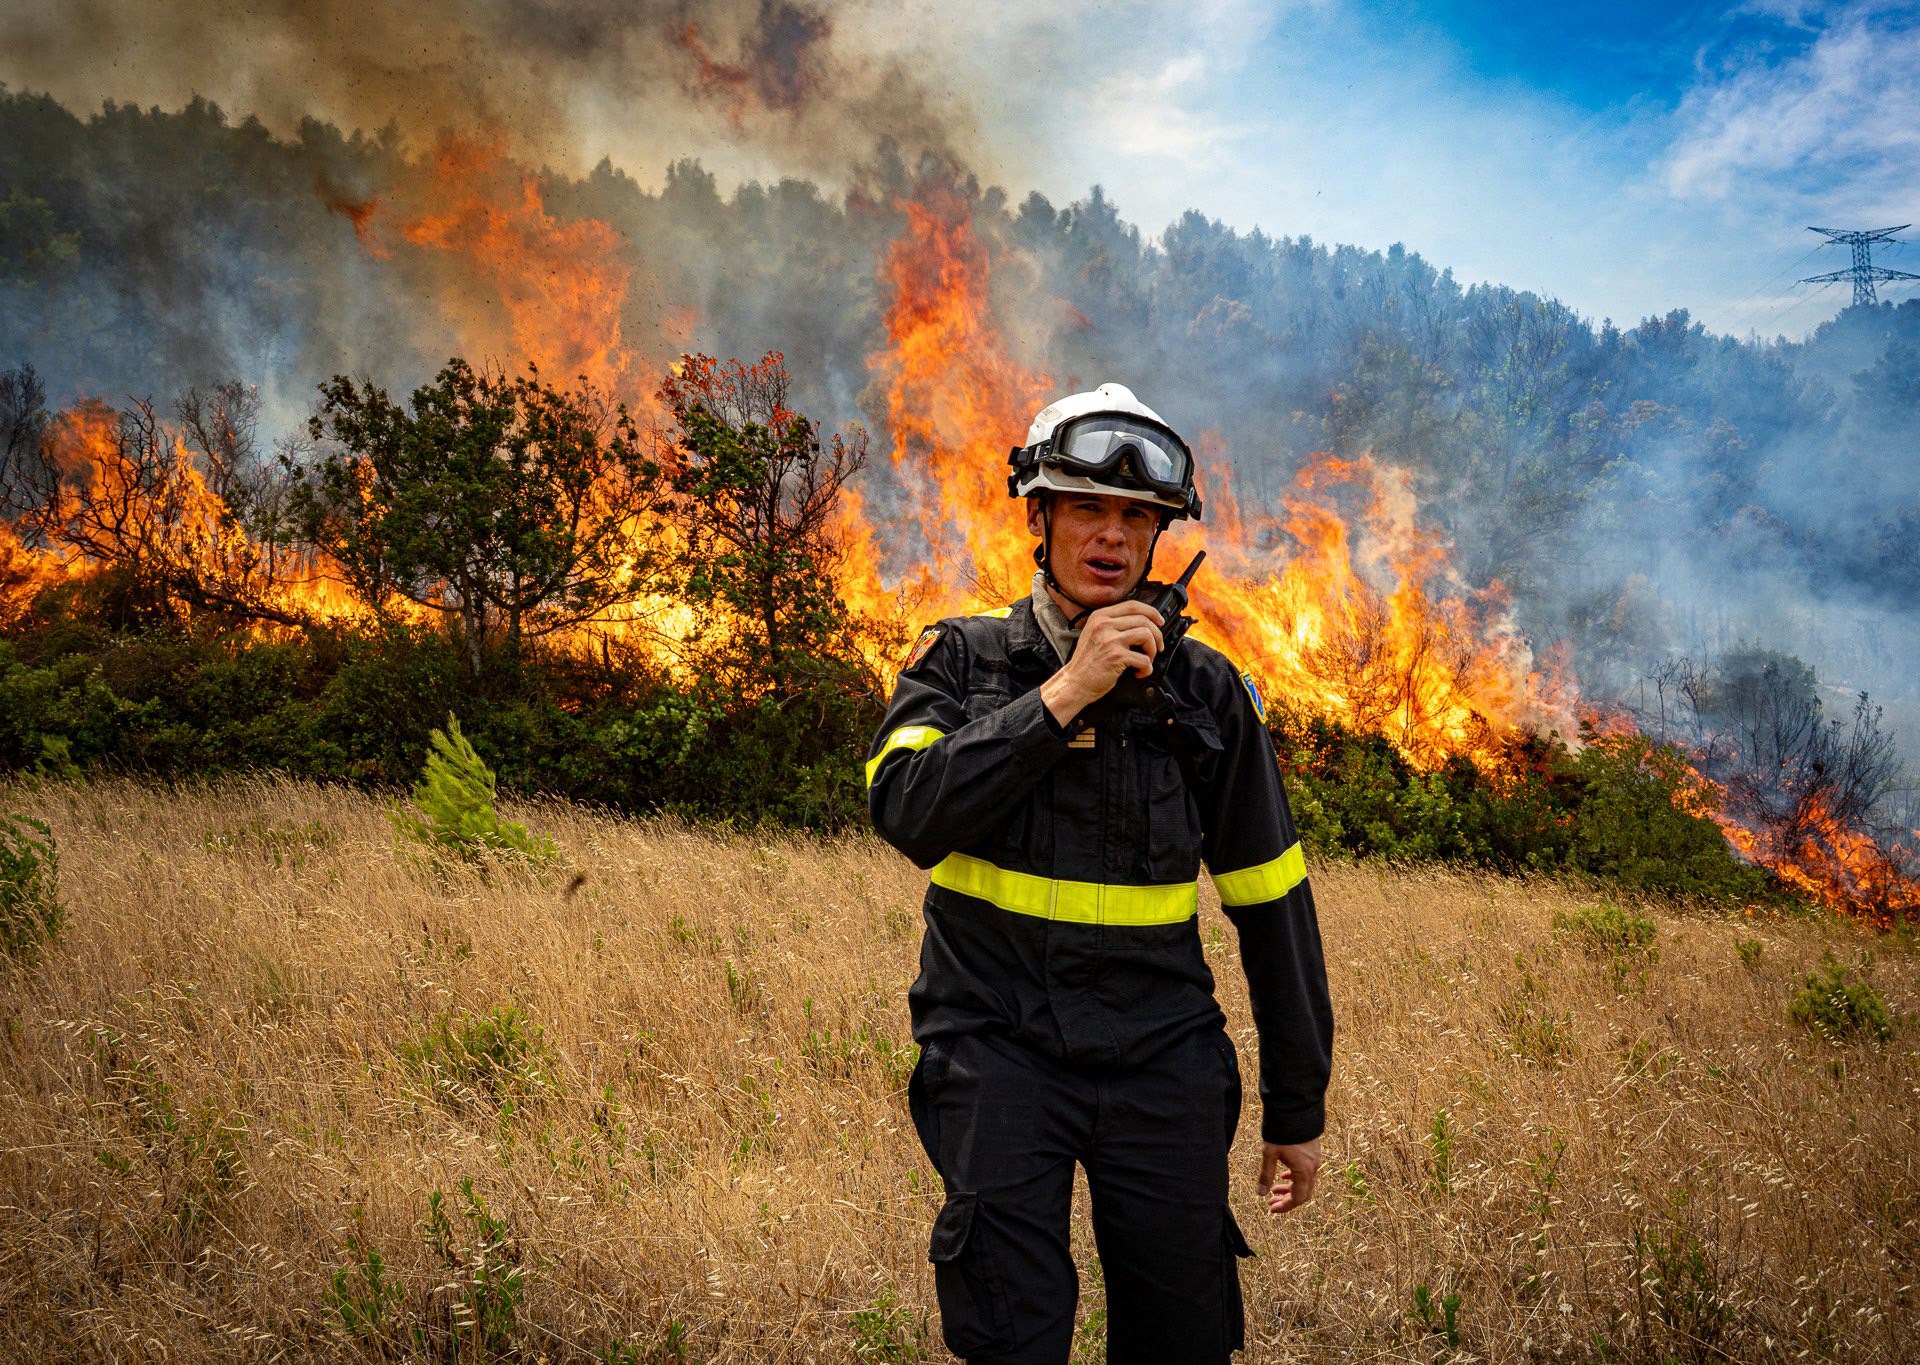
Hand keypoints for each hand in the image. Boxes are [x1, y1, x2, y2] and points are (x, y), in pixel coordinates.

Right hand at [1039, 600, 1163, 726]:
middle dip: (1156, 635)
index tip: (1159, 622)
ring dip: (1152, 650)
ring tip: (1146, 660)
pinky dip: (1146, 668)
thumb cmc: (1087, 663)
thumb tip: (1143, 623)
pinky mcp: (1116, 656)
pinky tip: (1139, 672)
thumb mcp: (1095, 634)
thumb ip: (1113, 625)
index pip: (1133, 605)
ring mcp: (1110, 640)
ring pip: (1146, 635)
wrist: (1074, 683)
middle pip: (1144, 619)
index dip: (1151, 612)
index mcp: (1100, 616)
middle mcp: (1104, 625)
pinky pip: (1144, 659)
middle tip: (1157, 647)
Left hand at [1256, 1136, 1321, 1214]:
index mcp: (1304, 1171)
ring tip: (1274, 1189)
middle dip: (1286, 1199)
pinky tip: (1284, 1174)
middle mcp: (1313, 1167)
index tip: (1272, 1209)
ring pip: (1304, 1181)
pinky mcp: (1313, 1151)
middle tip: (1271, 1202)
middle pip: (1303, 1192)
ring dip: (1290, 1188)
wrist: (1295, 1109)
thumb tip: (1260, 1193)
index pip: (1298, 1198)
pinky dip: (1295, 1177)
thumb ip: (1266, 1175)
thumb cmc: (1282, 1131)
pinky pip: (1306, 1171)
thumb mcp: (1269, 1154)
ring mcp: (1315, 1159)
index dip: (1285, 1206)